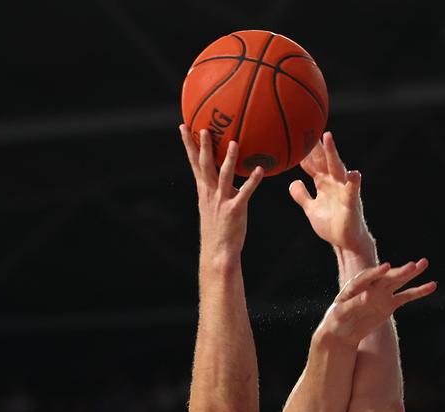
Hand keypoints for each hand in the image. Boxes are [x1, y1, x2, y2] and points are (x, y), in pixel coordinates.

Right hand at [180, 125, 263, 257]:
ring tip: (234, 142)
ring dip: (229, 159)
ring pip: (225, 175)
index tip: (184, 127)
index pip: (194, 163)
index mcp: (204, 190)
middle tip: (204, 128)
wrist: (218, 252)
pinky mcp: (235, 210)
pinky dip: (253, 181)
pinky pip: (245, 192)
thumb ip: (221, 191)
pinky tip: (260, 170)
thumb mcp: (214, 207)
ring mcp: (222, 201)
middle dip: (204, 146)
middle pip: (205, 165)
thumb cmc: (219, 230)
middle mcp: (210, 193)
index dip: (188, 144)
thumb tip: (234, 180)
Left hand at [289, 132, 373, 256]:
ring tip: (328, 138)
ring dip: (332, 153)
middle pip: (323, 159)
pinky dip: (353, 181)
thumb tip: (292, 183)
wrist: (345, 242)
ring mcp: (343, 190)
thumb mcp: (311, 209)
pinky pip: (352, 190)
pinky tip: (354, 174)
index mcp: (323, 183)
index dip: (304, 150)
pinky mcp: (351, 202)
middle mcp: (334, 182)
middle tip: (308, 125)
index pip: (312, 163)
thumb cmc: (331, 224)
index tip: (295, 134)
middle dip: (316, 143)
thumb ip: (302, 196)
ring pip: (336, 168)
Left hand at [317, 260, 435, 345]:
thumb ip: (353, 305)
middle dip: (398, 272)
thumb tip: (367, 296)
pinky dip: (418, 291)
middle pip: (385, 278)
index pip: (366, 278)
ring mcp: (381, 293)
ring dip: (411, 274)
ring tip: (424, 263)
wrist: (343, 331)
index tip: (387, 267)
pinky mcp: (390, 303)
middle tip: (412, 265)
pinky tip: (432, 285)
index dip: (376, 273)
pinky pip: (406, 296)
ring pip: (398, 282)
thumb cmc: (337, 321)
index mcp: (355, 286)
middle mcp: (370, 286)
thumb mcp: (340, 314)